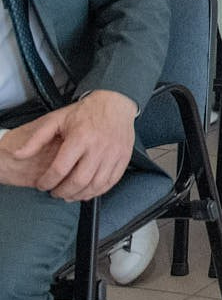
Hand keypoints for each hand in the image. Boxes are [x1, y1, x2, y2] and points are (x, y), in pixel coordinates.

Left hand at [6, 91, 138, 200]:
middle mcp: (99, 147)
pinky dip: (97, 191)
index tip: (42, 185)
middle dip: (63, 192)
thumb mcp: (57, 120)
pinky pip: (111, 182)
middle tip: (55, 193)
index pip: (60, 169)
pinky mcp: (124, 158)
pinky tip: (87, 191)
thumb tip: (18, 155)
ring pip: (96, 185)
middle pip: (79, 181)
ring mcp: (114, 154)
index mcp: (80, 138)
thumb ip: (36, 139)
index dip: (47, 182)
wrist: (115, 104)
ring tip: (69, 195)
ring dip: (79, 195)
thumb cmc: (85, 112)